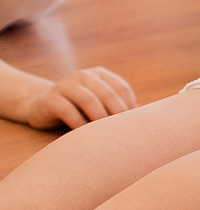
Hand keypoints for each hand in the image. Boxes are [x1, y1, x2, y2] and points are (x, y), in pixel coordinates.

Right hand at [13, 66, 137, 128]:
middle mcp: (83, 76)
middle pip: (108, 94)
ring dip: (100, 119)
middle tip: (123, 133)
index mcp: (100, 74)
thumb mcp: (99, 103)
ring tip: (106, 135)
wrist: (40, 105)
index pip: (122, 88)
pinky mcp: (50, 99)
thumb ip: (118, 106)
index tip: (133, 125)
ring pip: (89, 100)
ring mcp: (65, 85)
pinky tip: (85, 134)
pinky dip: (79, 124)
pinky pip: (68, 110)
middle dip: (118, 114)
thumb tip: (148, 118)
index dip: (130, 107)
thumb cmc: (79, 108)